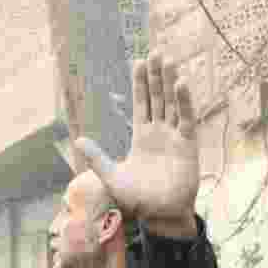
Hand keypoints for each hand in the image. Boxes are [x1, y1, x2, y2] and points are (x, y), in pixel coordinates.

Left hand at [74, 52, 199, 236]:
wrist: (160, 216)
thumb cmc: (138, 201)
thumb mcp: (112, 177)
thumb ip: (98, 158)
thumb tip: (79, 140)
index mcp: (141, 138)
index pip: (141, 104)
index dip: (140, 84)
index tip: (138, 62)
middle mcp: (159, 133)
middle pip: (158, 98)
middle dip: (156, 76)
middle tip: (156, 51)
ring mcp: (174, 138)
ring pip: (172, 104)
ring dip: (170, 82)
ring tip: (168, 59)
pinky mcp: (187, 145)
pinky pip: (186, 119)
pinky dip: (184, 102)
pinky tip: (181, 84)